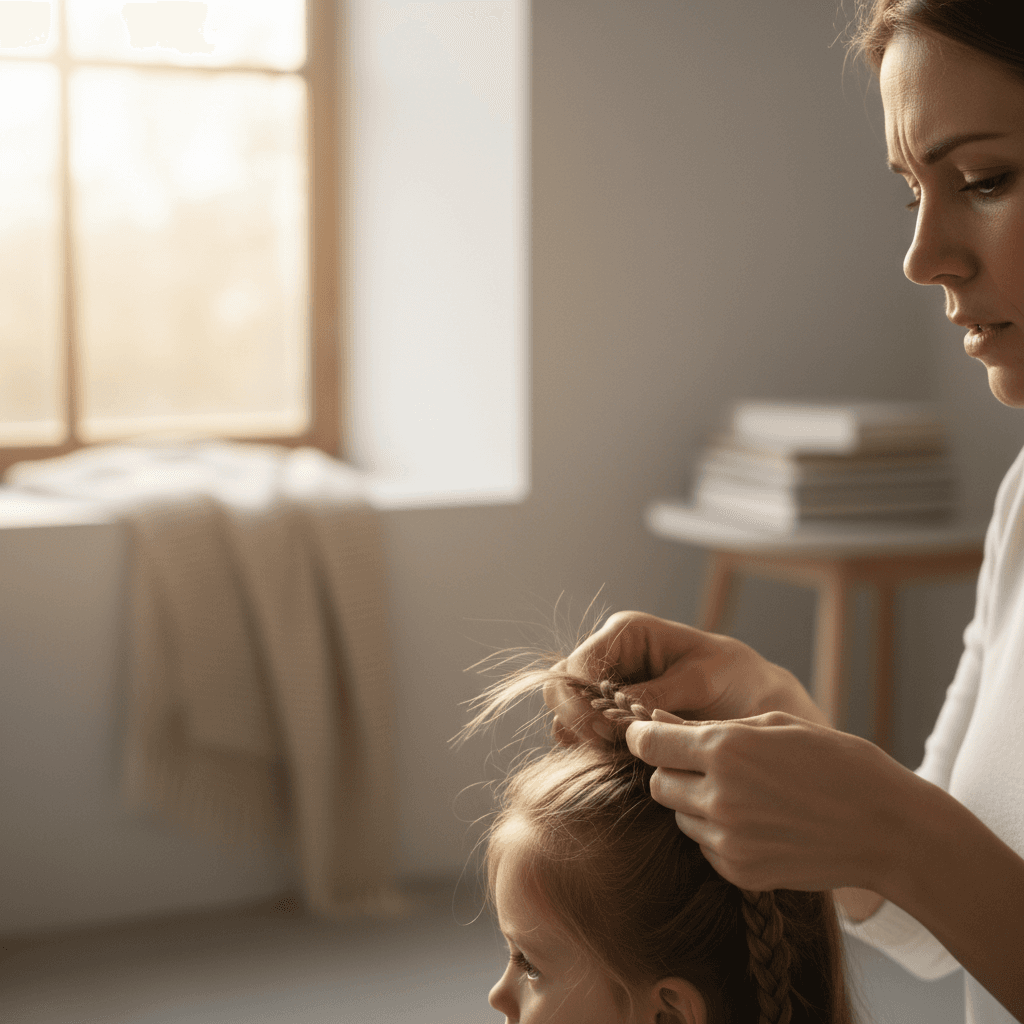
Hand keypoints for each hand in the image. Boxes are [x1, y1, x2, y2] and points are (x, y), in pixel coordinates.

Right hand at [544, 611, 826, 744]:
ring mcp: (607, 688)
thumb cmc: (734, 678)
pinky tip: (622, 760)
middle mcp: (609, 657)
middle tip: (606, 748)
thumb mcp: (701, 681)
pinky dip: (595, 750)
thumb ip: (655, 694)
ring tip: (618, 756)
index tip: (601, 730)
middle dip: (576, 719)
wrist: (756, 700)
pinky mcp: (612, 717)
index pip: (578, 664)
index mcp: (625, 633)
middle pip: (562, 688)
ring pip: (567, 714)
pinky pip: (585, 734)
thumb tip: (612, 712)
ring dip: (584, 738)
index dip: (580, 698)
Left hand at [626, 708, 911, 893]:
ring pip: (679, 817)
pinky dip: (717, 833)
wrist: (888, 829)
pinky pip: (704, 847)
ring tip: (742, 794)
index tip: (651, 734)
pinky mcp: (740, 872)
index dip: (644, 736)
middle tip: (704, 763)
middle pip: (658, 784)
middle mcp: (718, 797)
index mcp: (724, 751)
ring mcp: (728, 841)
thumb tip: (661, 721)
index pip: (648, 744)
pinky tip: (756, 822)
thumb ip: (712, 727)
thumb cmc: (837, 763)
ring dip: (694, 803)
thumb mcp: (775, 724)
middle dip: (671, 770)